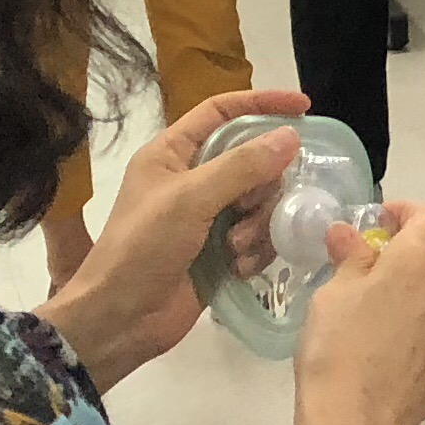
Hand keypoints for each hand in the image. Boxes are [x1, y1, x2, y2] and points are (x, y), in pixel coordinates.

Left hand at [40, 92, 310, 390]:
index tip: (304, 107)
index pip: (222, 111)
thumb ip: (242, 166)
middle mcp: (192, 179)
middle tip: (251, 209)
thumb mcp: (190, 199)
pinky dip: (255, 251)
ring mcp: (208, 217)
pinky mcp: (220, 251)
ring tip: (237, 248)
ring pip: (261, 201)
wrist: (120, 320)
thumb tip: (291, 137)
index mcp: (172, 154)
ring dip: (258, 224)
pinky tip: (240, 268)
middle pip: (252, 160)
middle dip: (262, 186)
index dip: (262, 104)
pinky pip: (259, 236)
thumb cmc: (142, 249)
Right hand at [297, 200, 424, 424]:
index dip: (406, 210)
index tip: (380, 220)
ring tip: (390, 294)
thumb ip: (351, 257)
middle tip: (386, 252)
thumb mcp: (333, 293)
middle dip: (424, 240)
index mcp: (421, 262)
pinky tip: (397, 335)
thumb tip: (351, 234)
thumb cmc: (337, 349)